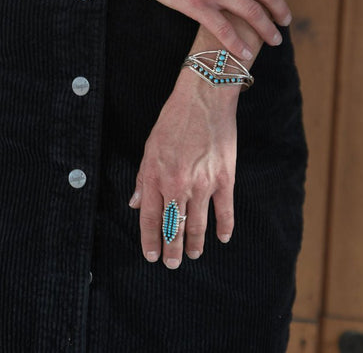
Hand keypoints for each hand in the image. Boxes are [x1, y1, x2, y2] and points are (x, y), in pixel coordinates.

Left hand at [128, 70, 239, 268]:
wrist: (204, 99)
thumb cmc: (174, 119)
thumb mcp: (150, 146)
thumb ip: (143, 178)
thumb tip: (136, 203)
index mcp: (157, 176)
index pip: (151, 218)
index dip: (150, 240)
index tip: (151, 255)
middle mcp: (178, 185)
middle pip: (174, 227)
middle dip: (172, 249)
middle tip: (171, 264)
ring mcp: (204, 184)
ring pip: (198, 225)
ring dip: (194, 243)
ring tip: (192, 255)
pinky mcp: (225, 178)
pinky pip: (225, 211)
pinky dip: (224, 228)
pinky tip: (221, 238)